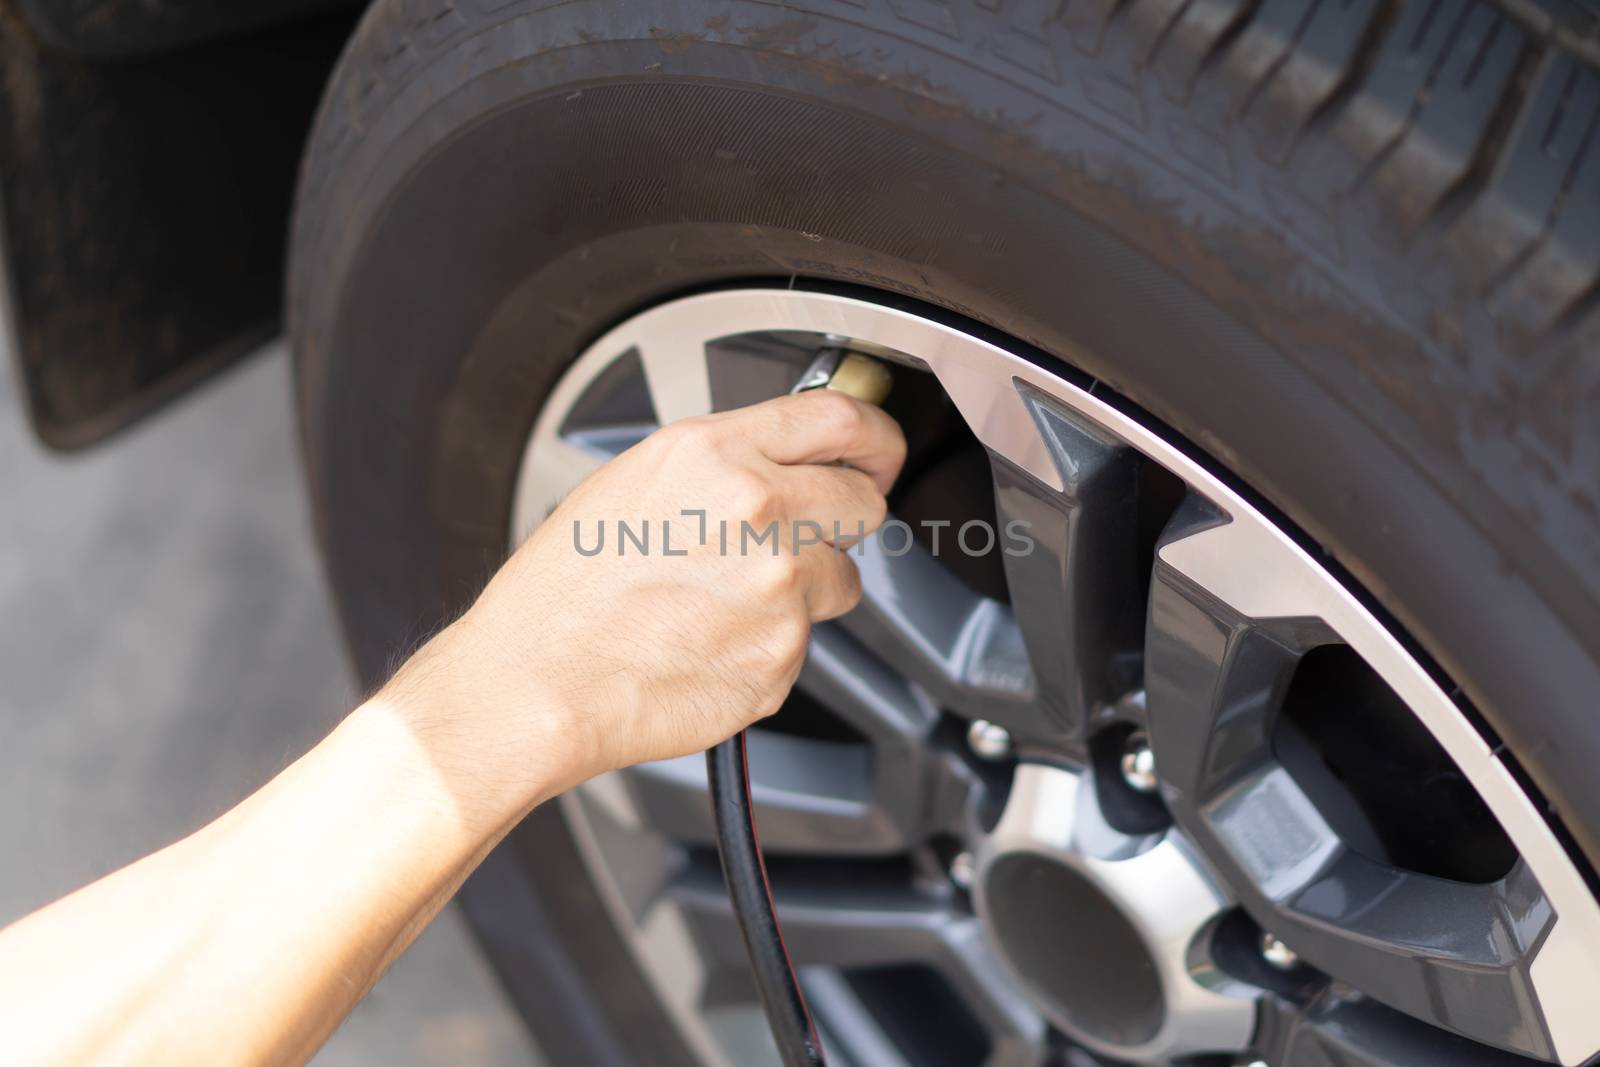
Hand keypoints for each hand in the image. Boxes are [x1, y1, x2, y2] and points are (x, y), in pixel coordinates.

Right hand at [382, 389, 905, 811]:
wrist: (537, 683)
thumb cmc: (562, 593)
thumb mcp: (632, 483)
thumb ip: (721, 465)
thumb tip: (782, 462)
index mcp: (715, 454)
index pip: (841, 421)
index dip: (874, 437)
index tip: (878, 452)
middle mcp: (757, 511)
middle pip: (864, 502)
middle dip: (842, 519)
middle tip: (799, 538)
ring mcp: (778, 587)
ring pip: (841, 579)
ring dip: (805, 589)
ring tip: (724, 603)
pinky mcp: (783, 656)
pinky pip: (805, 641)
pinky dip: (771, 645)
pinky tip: (711, 643)